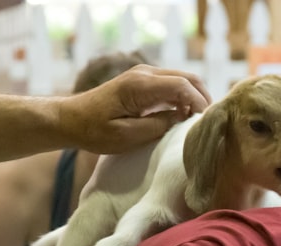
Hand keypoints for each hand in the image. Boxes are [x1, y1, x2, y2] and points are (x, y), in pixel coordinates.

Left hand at [59, 64, 210, 153]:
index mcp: (140, 85)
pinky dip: (183, 98)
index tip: (204, 123)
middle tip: (209, 122)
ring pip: (182, 79)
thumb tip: (182, 119)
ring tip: (198, 122)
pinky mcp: (143, 81)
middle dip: (203, 98)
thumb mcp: (127, 136)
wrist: (71, 119)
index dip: (199, 103)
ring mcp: (144, 75)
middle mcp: (145, 74)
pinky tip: (184, 116)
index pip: (183, 86)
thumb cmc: (94, 131)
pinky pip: (171, 85)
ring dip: (194, 97)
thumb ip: (158, 126)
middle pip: (188, 78)